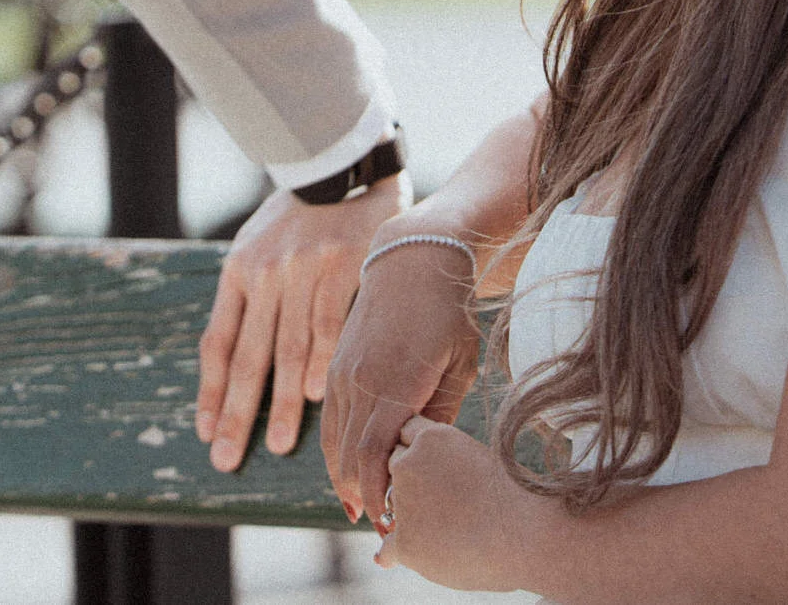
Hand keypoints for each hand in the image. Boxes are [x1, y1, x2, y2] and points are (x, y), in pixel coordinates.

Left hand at [196, 174, 405, 470]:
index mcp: (238, 271)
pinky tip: (319, 396)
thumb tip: (232, 357)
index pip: (218, 343)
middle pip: (247, 356)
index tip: (207, 432)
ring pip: (288, 348)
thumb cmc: (300, 217)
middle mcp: (264, 273)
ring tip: (279, 445)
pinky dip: (322, 361)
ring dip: (284, 401)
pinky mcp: (341, 265)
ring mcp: (302, 270)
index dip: (210, 392)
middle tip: (227, 459)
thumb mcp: (259, 245)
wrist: (342, 164)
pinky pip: (329, 323)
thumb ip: (248, 294)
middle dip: (237, 413)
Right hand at [321, 233, 481, 522]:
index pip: (372, 458)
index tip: (391, 523)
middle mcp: (358, 381)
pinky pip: (328, 420)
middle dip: (362, 497)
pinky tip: (349, 470)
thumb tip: (425, 459)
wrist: (410, 259)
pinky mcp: (335, 366)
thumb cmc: (447, 313)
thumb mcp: (459, 365)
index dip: (378, 496)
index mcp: (392, 384)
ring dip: (344, 478)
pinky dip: (336, 451)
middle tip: (381, 528)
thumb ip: (440, 414)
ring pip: (332, 442)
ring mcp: (341, 373)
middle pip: (348, 457)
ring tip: (361, 508)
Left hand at [375, 414, 531, 590]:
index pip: (406, 433)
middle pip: (394, 467)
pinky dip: (395, 554)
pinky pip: (387, 549)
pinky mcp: (406, 541)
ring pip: (393, 508)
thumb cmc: (515, 500)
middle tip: (441, 502)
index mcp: (433, 436)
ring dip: (409, 517)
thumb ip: (441, 465)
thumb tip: (417, 480)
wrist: (532, 536)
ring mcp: (404, 502)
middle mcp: (410, 463)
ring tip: (445, 529)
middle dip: (410, 483)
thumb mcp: (477, 461)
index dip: (420, 452)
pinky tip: (403, 556)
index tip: (436, 468)